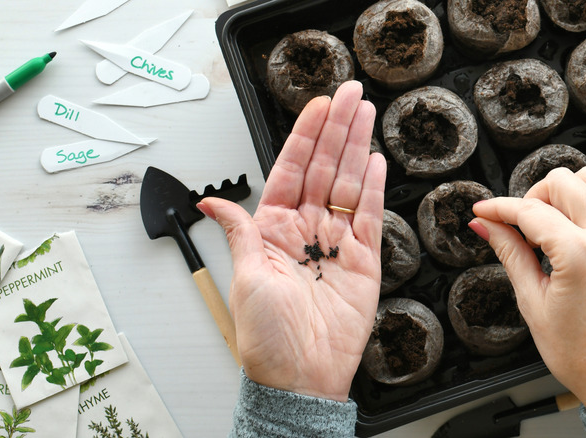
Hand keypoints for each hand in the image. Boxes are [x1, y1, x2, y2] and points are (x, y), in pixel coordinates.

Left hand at [198, 81, 385, 402]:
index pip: (290, 169)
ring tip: (365, 113)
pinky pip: (368, 215)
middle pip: (322, 168)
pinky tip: (376, 159)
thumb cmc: (267, 337)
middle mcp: (305, 230)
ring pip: (347, 183)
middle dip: (336, 129)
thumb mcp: (245, 277)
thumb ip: (239, 232)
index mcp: (272, 229)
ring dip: (357, 147)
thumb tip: (210, 203)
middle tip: (350, 94)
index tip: (318, 106)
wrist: (300, 376)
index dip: (304, 136)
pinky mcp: (363, 260)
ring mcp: (336, 243)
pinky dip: (373, 186)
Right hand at [470, 166, 585, 411]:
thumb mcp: (532, 302)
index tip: (481, 211)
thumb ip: (509, 253)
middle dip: (531, 197)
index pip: (528, 211)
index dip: (497, 208)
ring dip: (564, 192)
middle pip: (561, 182)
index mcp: (578, 254)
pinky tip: (583, 217)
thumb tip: (484, 225)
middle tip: (517, 226)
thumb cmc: (580, 352)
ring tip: (548, 221)